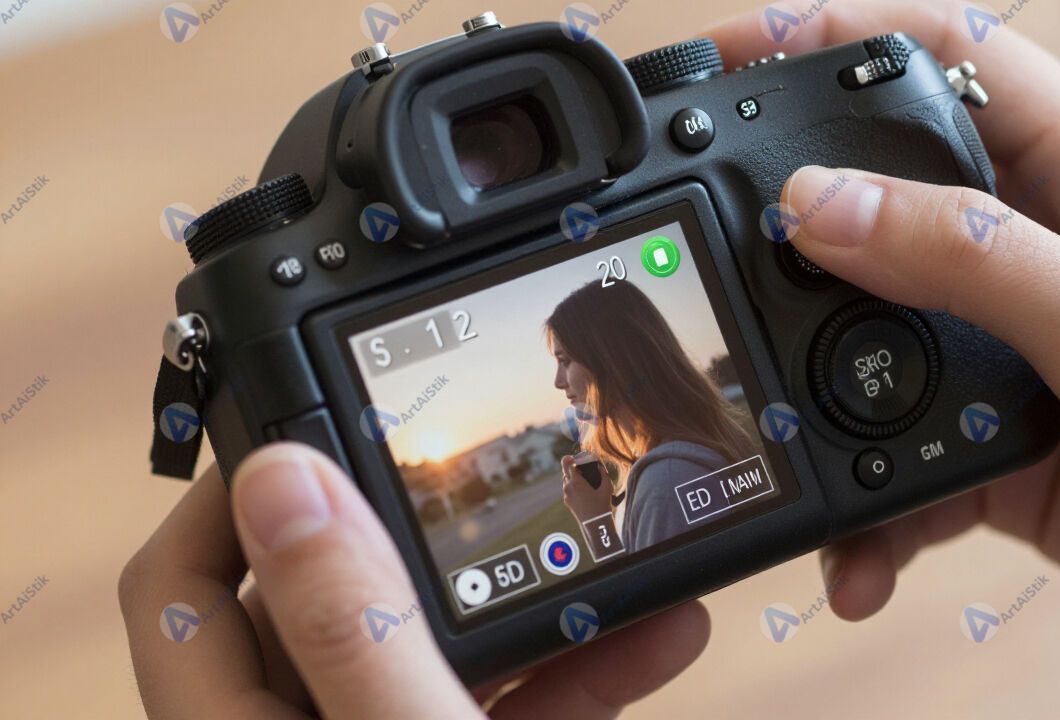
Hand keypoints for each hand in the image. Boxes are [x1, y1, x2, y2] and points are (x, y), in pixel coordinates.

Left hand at [119, 443, 709, 717]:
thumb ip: (345, 630)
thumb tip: (280, 482)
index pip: (181, 596)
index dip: (230, 502)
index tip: (313, 431)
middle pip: (328, 611)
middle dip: (427, 545)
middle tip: (487, 484)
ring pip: (435, 659)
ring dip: (530, 609)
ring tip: (613, 561)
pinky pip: (508, 714)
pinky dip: (579, 675)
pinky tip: (657, 638)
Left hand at [561, 455, 613, 525]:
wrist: (595, 523)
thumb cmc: (602, 505)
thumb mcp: (607, 487)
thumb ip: (603, 473)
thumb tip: (600, 466)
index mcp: (575, 481)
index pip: (567, 463)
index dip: (571, 458)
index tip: (575, 458)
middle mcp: (568, 487)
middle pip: (565, 471)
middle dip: (572, 467)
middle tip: (582, 468)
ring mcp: (566, 495)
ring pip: (566, 480)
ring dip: (572, 477)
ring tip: (583, 479)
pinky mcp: (567, 502)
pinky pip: (568, 489)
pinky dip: (573, 486)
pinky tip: (583, 489)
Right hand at [711, 0, 1059, 678]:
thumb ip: (969, 263)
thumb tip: (821, 205)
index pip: (956, 62)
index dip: (848, 36)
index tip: (747, 50)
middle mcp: (1044, 257)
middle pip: (890, 199)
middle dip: (800, 227)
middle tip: (720, 253)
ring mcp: (1018, 354)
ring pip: (878, 341)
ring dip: (823, 394)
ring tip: (786, 432)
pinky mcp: (1003, 445)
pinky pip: (900, 457)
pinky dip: (868, 507)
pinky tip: (861, 547)